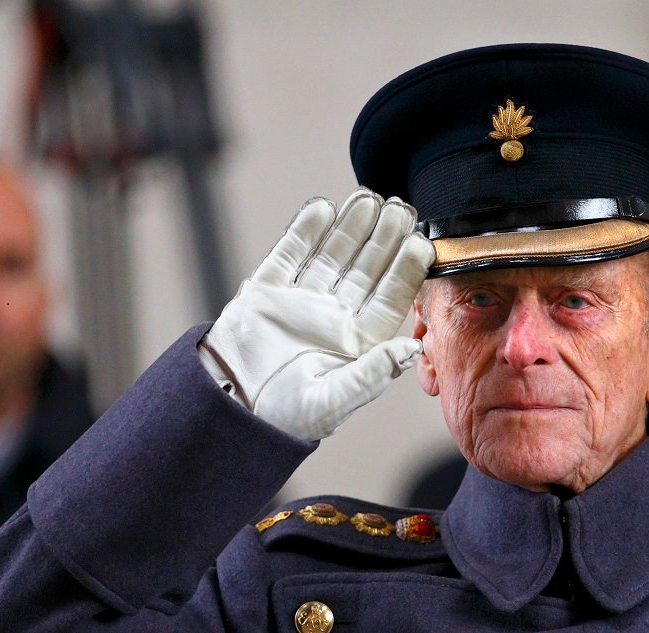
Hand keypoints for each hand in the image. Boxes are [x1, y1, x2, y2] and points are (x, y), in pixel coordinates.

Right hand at [200, 189, 434, 440]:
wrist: (228, 412)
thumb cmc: (283, 418)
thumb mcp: (332, 402)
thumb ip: (372, 374)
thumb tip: (412, 348)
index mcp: (358, 344)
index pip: (389, 298)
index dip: (405, 270)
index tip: (421, 242)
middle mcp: (335, 318)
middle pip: (366, 270)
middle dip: (383, 238)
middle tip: (401, 207)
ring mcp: (302, 302)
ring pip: (332, 256)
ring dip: (350, 228)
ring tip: (368, 198)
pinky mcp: (267, 292)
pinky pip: (289, 255)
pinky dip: (305, 232)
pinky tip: (323, 209)